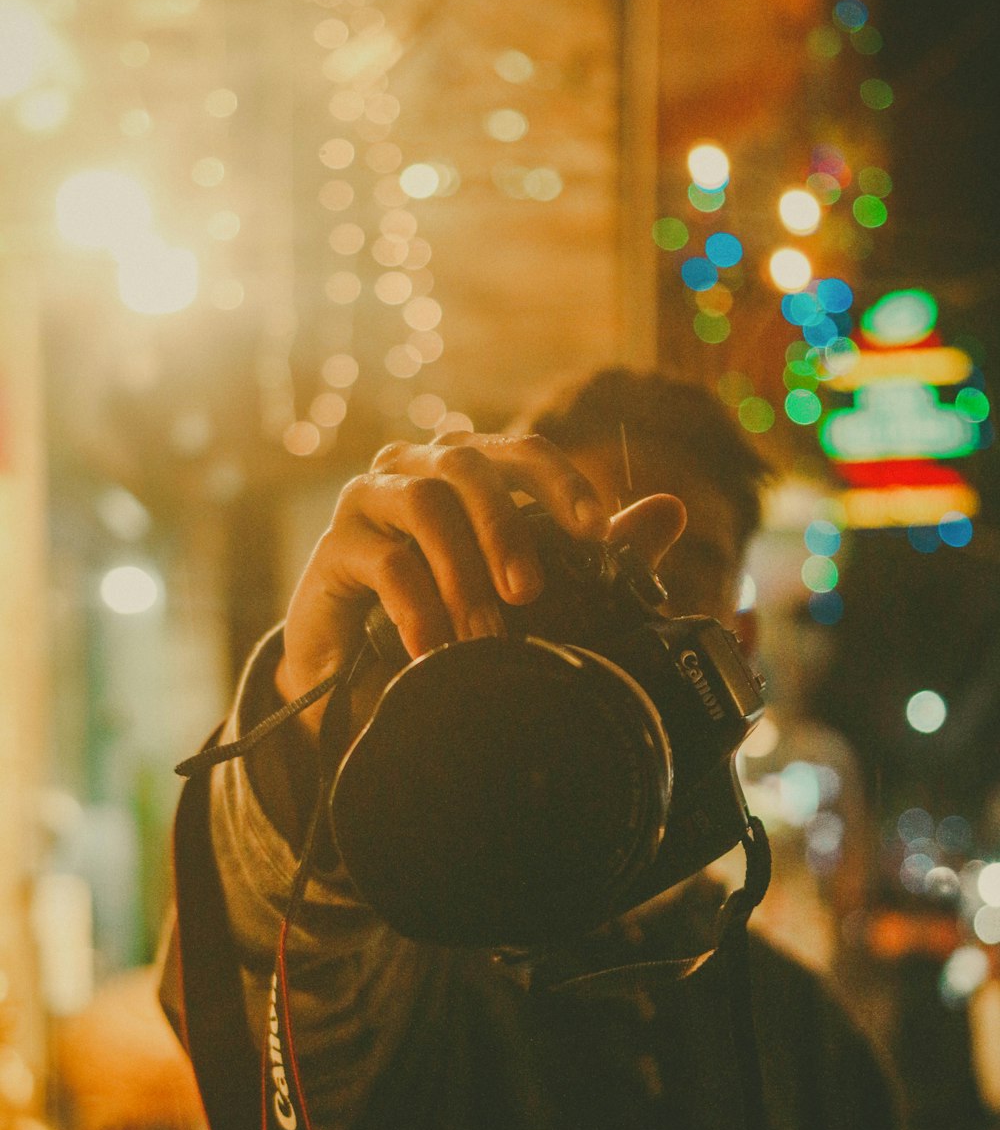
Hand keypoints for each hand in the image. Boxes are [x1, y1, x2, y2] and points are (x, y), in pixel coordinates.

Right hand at [275, 431, 685, 734]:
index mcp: (469, 471)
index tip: (597, 532)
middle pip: (467, 466)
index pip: (520, 453)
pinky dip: (418, 607)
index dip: (559, 483)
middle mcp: (417, 469)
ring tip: (485, 636)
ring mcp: (370, 501)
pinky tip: (436, 649)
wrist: (360, 677)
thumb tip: (672, 511)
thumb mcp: (533, 591)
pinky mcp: (335, 548)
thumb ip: (601, 554)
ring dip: (463, 574)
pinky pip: (385, 563)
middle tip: (530, 594)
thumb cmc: (455, 619)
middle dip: (507, 527)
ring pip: (425, 507)